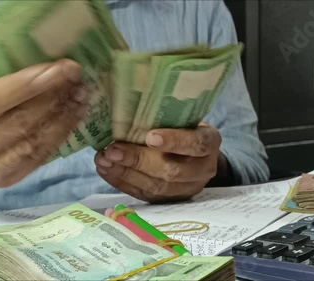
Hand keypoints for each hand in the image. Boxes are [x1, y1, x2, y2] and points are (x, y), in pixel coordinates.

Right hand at [0, 59, 87, 186]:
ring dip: (63, 117)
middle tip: (76, 79)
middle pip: (18, 122)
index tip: (60, 68)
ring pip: (33, 141)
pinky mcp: (8, 180)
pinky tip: (74, 116)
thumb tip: (47, 70)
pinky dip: (60, 134)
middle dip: (53, 98)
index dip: (29, 85)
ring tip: (81, 96)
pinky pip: (40, 155)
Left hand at [94, 123, 222, 202]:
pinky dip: (123, 182)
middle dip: (138, 161)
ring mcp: (188, 188)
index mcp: (210, 142)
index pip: (196, 144)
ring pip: (157, 187)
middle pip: (172, 170)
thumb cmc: (184, 126)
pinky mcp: (171, 199)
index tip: (149, 137)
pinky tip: (106, 171)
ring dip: (126, 174)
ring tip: (103, 160)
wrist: (195, 152)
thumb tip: (128, 113)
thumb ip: (165, 118)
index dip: (174, 141)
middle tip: (112, 151)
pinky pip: (146, 195)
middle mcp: (203, 169)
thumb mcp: (183, 117)